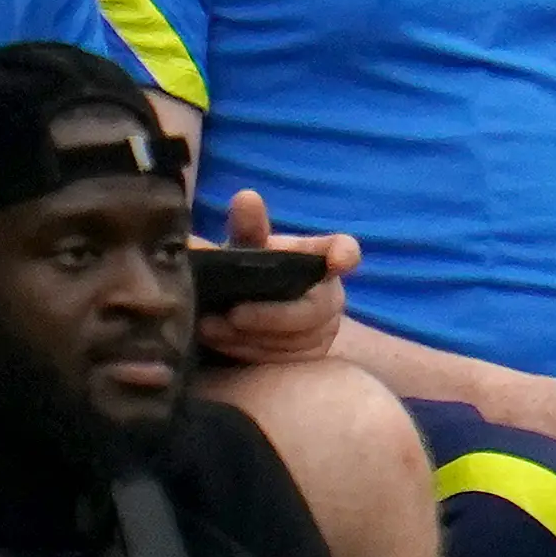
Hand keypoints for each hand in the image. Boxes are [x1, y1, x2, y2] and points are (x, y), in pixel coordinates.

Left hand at [195, 187, 357, 365]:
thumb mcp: (244, 248)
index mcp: (317, 258)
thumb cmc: (245, 271)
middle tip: (229, 314)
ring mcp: (325, 329)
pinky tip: (223, 342)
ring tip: (210, 327)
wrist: (237, 315)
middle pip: (315, 310)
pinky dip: (249, 352)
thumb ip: (247, 227)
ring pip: (296, 340)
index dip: (345, 255)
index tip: (338, 260)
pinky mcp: (309, 357)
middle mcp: (329, 294)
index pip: (344, 250)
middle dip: (270, 315)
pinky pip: (285, 359)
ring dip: (250, 336)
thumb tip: (246, 197)